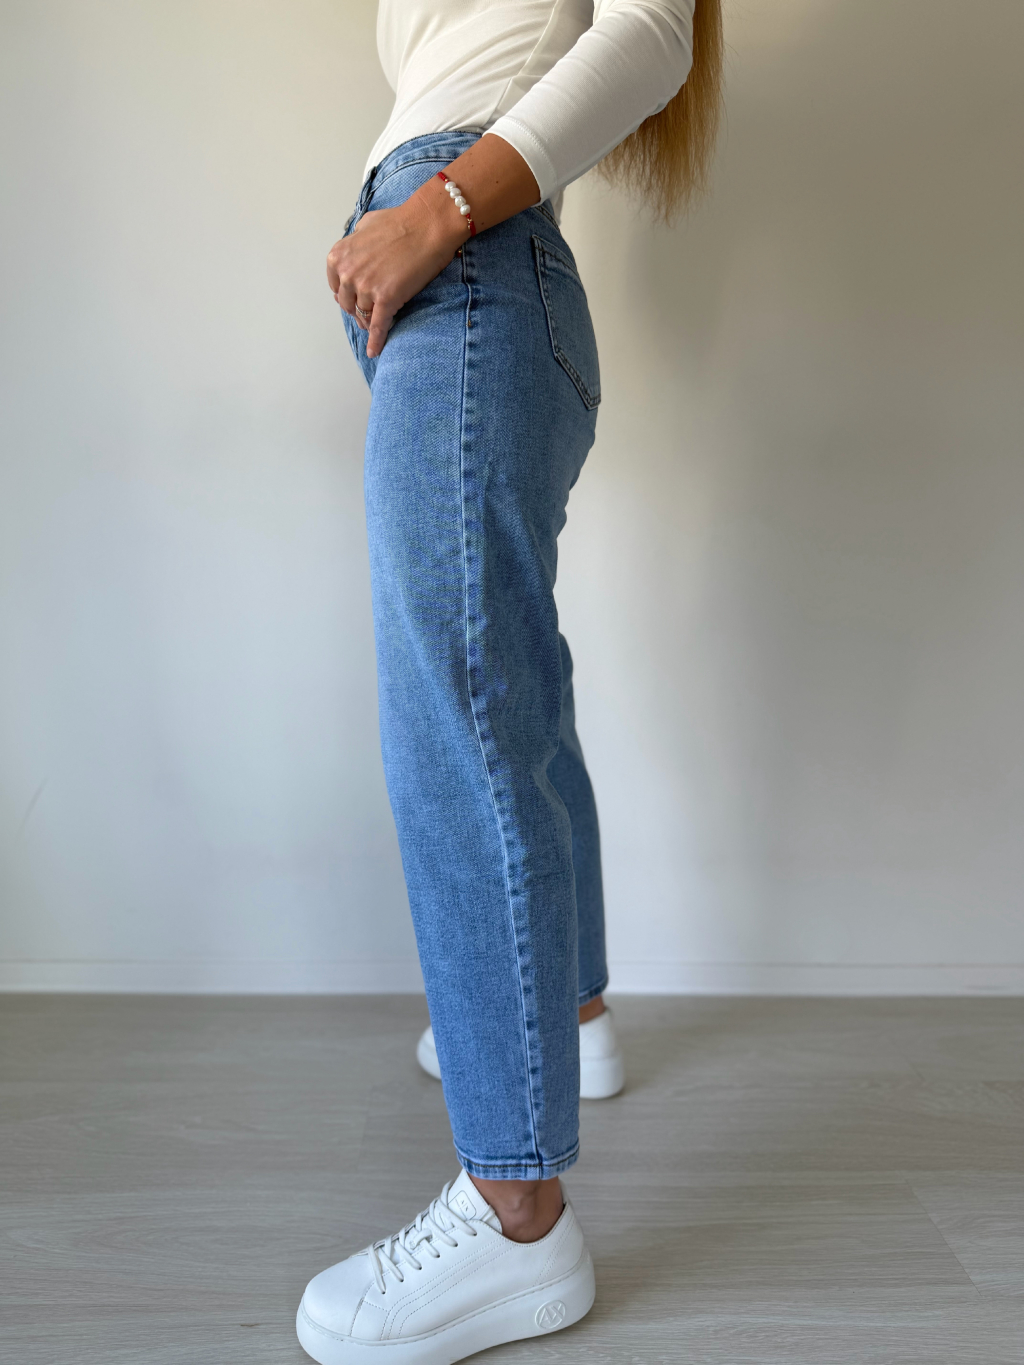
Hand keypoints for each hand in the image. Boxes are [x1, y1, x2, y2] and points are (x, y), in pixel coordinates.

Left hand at [327, 135, 540, 358]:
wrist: (427, 224)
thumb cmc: (401, 220)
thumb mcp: (365, 224)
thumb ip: (354, 240)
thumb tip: (354, 249)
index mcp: (339, 256)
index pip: (336, 286)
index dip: (346, 294)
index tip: (354, 298)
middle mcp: (348, 273)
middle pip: (348, 303)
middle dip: (357, 309)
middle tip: (368, 312)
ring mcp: (366, 288)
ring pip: (364, 315)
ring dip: (370, 322)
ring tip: (377, 326)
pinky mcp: (386, 299)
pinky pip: (378, 326)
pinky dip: (376, 341)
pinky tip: (374, 351)